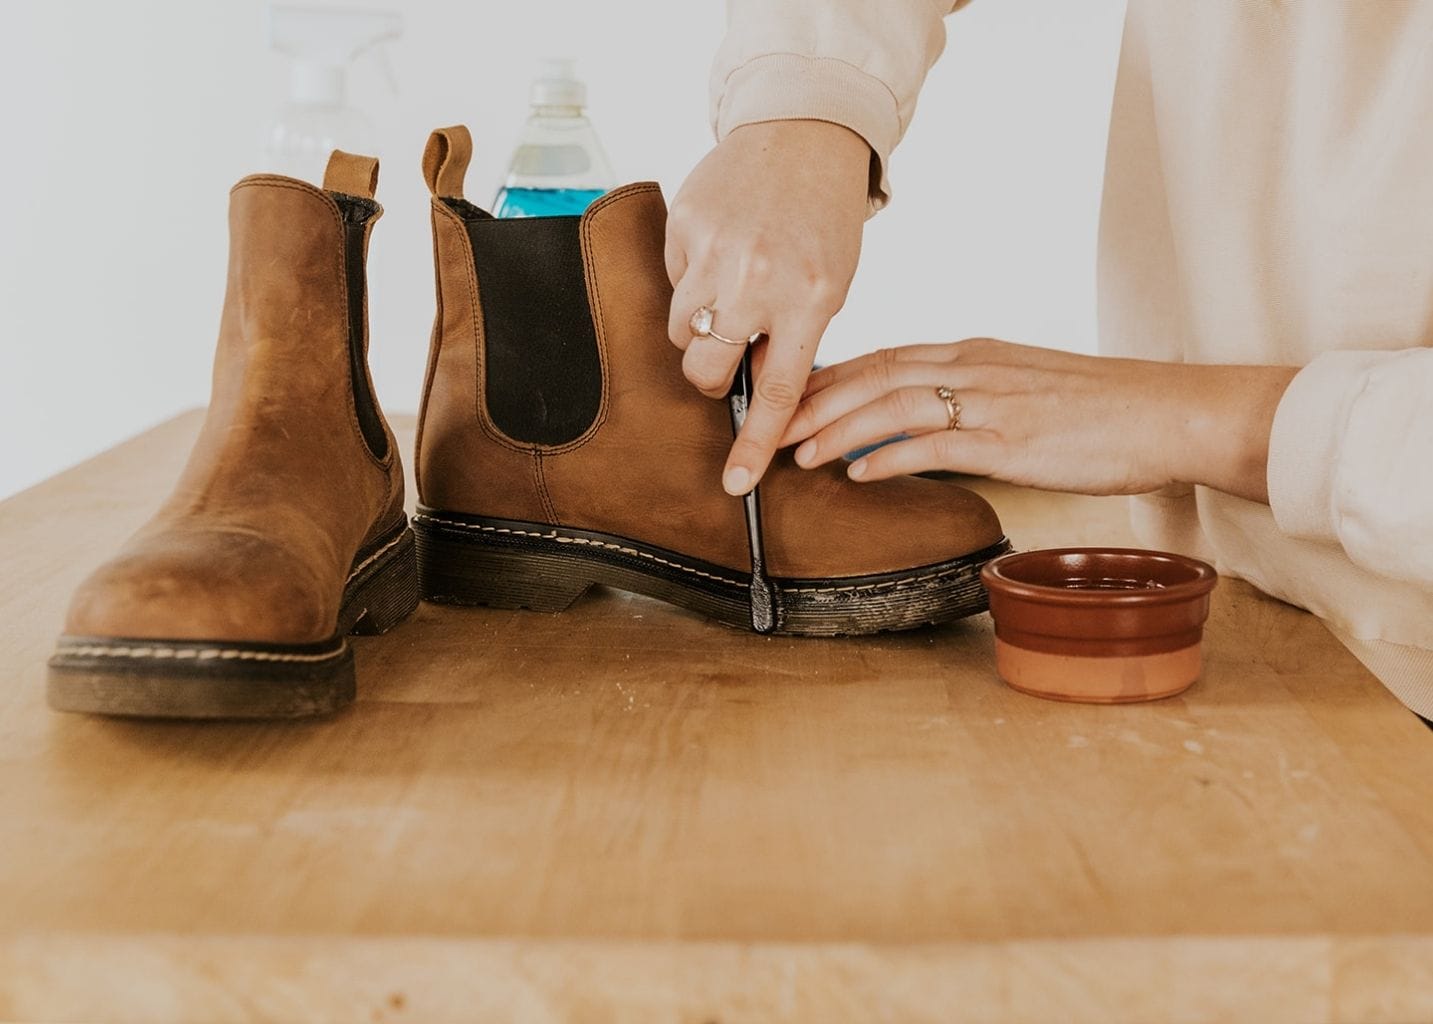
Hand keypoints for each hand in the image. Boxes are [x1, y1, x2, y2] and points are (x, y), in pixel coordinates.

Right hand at [665, 120, 870, 494]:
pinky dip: (691, 276)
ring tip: (728, 286)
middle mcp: (759, 280)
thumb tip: (752, 392)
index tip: (735, 484)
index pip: (775, 393)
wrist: (804, 133)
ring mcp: (716, 253)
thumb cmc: (823, 217)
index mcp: (810, 300)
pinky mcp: (684, 226)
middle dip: (708, 374)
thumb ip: (793, 337)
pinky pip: (671, 281)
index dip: (754, 445)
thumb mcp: (830, 284)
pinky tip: (720, 246)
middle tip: (725, 350)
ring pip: (679, 331)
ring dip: (698, 325)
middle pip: (704, 369)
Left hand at [781, 338, 1298, 502]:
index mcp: (973, 354)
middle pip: (873, 374)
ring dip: (837, 428)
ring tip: (794, 452)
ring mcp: (993, 400)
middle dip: (811, 399)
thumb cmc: (1102, 409)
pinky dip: (890, 455)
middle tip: (762, 424)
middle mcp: (974, 367)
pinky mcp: (1014, 439)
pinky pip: (939, 443)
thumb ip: (969, 400)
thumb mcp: (1023, 391)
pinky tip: (857, 472)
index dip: (826, 377)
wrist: (1172, 411)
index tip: (782, 396)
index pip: (883, 357)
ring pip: (894, 404)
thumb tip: (917, 428)